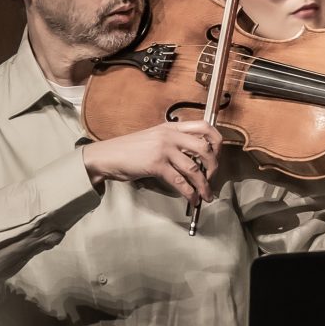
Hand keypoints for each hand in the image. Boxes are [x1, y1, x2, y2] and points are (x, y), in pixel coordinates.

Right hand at [82, 119, 216, 205]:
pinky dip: (189, 193)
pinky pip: (179, 181)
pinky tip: (192, 199)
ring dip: (204, 185)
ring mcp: (163, 149)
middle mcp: (170, 135)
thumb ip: (173, 143)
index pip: (204, 126)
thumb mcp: (154, 138)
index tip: (217, 156)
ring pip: (194, 168)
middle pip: (205, 147)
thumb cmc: (129, 150)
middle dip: (214, 166)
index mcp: (171, 127)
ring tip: (206, 195)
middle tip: (212, 178)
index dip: (217, 142)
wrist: (107, 156)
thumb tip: (193, 159)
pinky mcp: (156, 164)